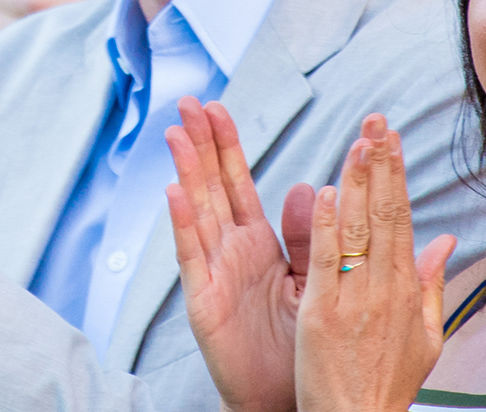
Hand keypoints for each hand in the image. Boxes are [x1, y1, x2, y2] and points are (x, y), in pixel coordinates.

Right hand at [166, 98, 312, 411]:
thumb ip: (307, 235)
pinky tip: (176, 194)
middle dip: (201, 145)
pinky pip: (193, 258)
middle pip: (212, 187)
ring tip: (177, 133)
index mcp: (258, 243)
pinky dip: (184, 226)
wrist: (289, 396)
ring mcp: (214, 274)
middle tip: (188, 102)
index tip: (218, 108)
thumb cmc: (301, 341)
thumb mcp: (310, 278)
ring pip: (198, 213)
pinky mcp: (205, 302)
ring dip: (187, 172)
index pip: (239, 183)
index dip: (227, 146)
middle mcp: (231, 251)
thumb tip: (308, 186)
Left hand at [294, 115, 455, 411]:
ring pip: (358, 230)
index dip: (396, 175)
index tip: (391, 138)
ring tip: (358, 141)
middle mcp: (383, 289)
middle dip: (380, 164)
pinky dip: (326, 227)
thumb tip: (446, 241)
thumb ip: (431, 285)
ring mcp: (352, 301)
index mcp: (404, 290)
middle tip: (376, 121)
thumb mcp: (425, 338)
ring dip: (358, 182)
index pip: (401, 218)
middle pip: (384, 214)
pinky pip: (326, 263)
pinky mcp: (321, 316)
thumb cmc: (386, 384)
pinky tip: (327, 193)